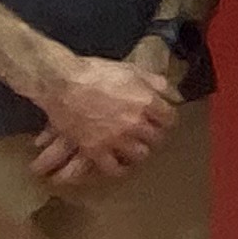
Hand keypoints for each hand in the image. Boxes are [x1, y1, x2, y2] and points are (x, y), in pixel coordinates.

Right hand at [33, 51, 175, 176]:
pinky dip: (119, 168)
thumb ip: (156, 83)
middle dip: (154, 135)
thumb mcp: (131, 69)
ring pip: (140, 155)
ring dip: (139, 150)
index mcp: (146, 102)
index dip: (166, 119)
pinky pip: (114, 168)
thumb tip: (174, 95)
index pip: (170, 119)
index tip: (161, 119)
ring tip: (134, 146)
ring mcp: (115, 139)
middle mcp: (135, 123)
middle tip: (147, 133)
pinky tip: (119, 162)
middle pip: (157, 138)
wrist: (62, 83)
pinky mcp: (95, 150)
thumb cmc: (96, 72)